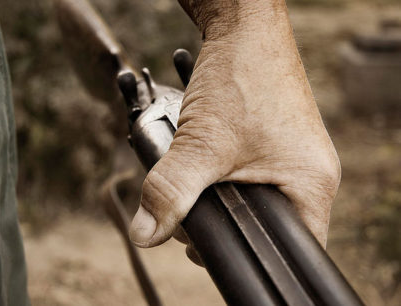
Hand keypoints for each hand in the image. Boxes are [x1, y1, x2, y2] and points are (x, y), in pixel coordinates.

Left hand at [129, 0, 340, 259]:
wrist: (243, 28)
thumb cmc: (241, 77)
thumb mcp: (202, 143)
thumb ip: (172, 192)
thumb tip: (145, 235)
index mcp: (311, 184)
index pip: (287, 247)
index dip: (244, 252)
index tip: (205, 246)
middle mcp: (309, 174)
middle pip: (265, 226)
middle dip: (223, 224)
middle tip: (188, 213)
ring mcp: (293, 158)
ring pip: (253, 200)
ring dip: (218, 198)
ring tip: (192, 184)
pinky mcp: (275, 144)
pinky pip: (250, 176)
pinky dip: (221, 178)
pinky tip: (202, 168)